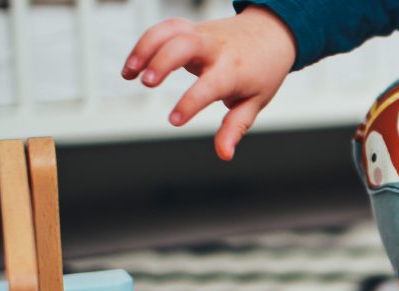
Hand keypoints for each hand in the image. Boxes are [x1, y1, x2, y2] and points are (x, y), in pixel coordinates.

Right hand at [122, 6, 296, 159]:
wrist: (270, 34)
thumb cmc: (262, 73)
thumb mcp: (254, 103)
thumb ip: (235, 127)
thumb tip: (224, 154)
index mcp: (233, 71)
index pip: (210, 86)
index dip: (191, 103)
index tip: (174, 121)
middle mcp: (216, 50)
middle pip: (185, 46)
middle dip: (163, 61)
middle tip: (146, 83)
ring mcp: (202, 35)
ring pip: (170, 32)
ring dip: (145, 48)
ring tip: (128, 74)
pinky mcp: (191, 29)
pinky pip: (165, 29)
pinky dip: (145, 43)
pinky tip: (133, 65)